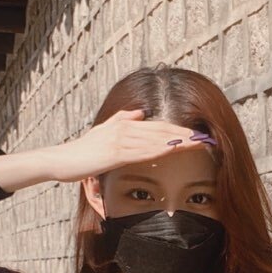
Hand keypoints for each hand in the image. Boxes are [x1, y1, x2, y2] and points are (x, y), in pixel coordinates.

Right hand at [47, 109, 216, 183]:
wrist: (62, 160)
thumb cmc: (83, 151)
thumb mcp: (103, 132)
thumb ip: (122, 121)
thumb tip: (139, 113)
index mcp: (126, 124)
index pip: (159, 127)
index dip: (180, 130)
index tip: (199, 135)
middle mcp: (126, 128)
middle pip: (163, 131)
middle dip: (187, 135)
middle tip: (209, 138)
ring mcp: (121, 140)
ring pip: (158, 140)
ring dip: (181, 141)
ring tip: (200, 143)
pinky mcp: (116, 153)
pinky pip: (145, 151)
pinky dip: (163, 150)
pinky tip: (176, 150)